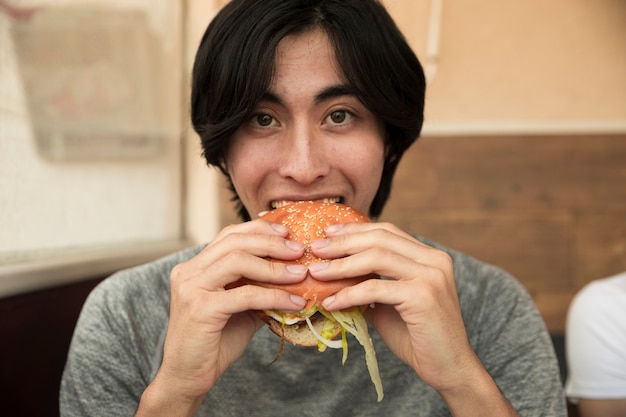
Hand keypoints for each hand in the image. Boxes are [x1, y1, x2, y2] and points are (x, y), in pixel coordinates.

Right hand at [137, 220, 307, 414]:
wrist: (188, 378)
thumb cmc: (214, 343)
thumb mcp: (239, 308)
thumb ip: (256, 288)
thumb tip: (294, 273)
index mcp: (194, 267)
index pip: (229, 235)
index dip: (259, 230)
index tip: (287, 233)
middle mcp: (188, 272)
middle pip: (234, 242)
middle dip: (271, 244)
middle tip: (299, 250)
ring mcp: (191, 288)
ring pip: (239, 261)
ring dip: (275, 267)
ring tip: (301, 273)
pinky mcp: (201, 308)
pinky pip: (246, 294)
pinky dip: (275, 295)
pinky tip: (295, 302)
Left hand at [308, 222, 517, 416]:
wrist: (449, 368)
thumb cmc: (418, 337)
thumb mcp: (389, 303)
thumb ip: (370, 283)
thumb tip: (333, 272)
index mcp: (429, 256)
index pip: (387, 231)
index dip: (355, 229)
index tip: (327, 233)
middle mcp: (434, 260)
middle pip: (380, 238)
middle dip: (343, 242)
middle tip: (315, 249)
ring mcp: (431, 276)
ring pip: (376, 257)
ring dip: (341, 265)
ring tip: (317, 273)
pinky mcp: (422, 296)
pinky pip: (375, 288)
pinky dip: (348, 294)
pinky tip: (330, 302)